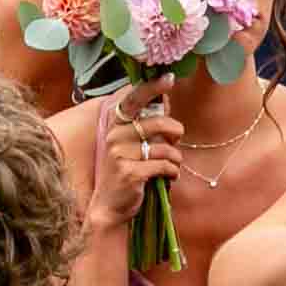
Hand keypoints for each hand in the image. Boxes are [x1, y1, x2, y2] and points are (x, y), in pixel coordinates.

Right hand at [90, 86, 179, 236]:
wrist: (109, 207)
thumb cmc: (126, 172)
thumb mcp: (130, 146)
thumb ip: (145, 126)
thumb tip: (165, 102)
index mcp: (116, 126)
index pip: (133, 100)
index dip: (152, 87)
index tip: (168, 78)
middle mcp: (115, 136)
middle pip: (158, 123)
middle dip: (175, 131)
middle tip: (176, 139)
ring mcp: (121, 155)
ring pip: (165, 148)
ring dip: (175, 159)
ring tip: (171, 167)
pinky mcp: (130, 172)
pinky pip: (164, 166)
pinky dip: (172, 172)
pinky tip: (169, 177)